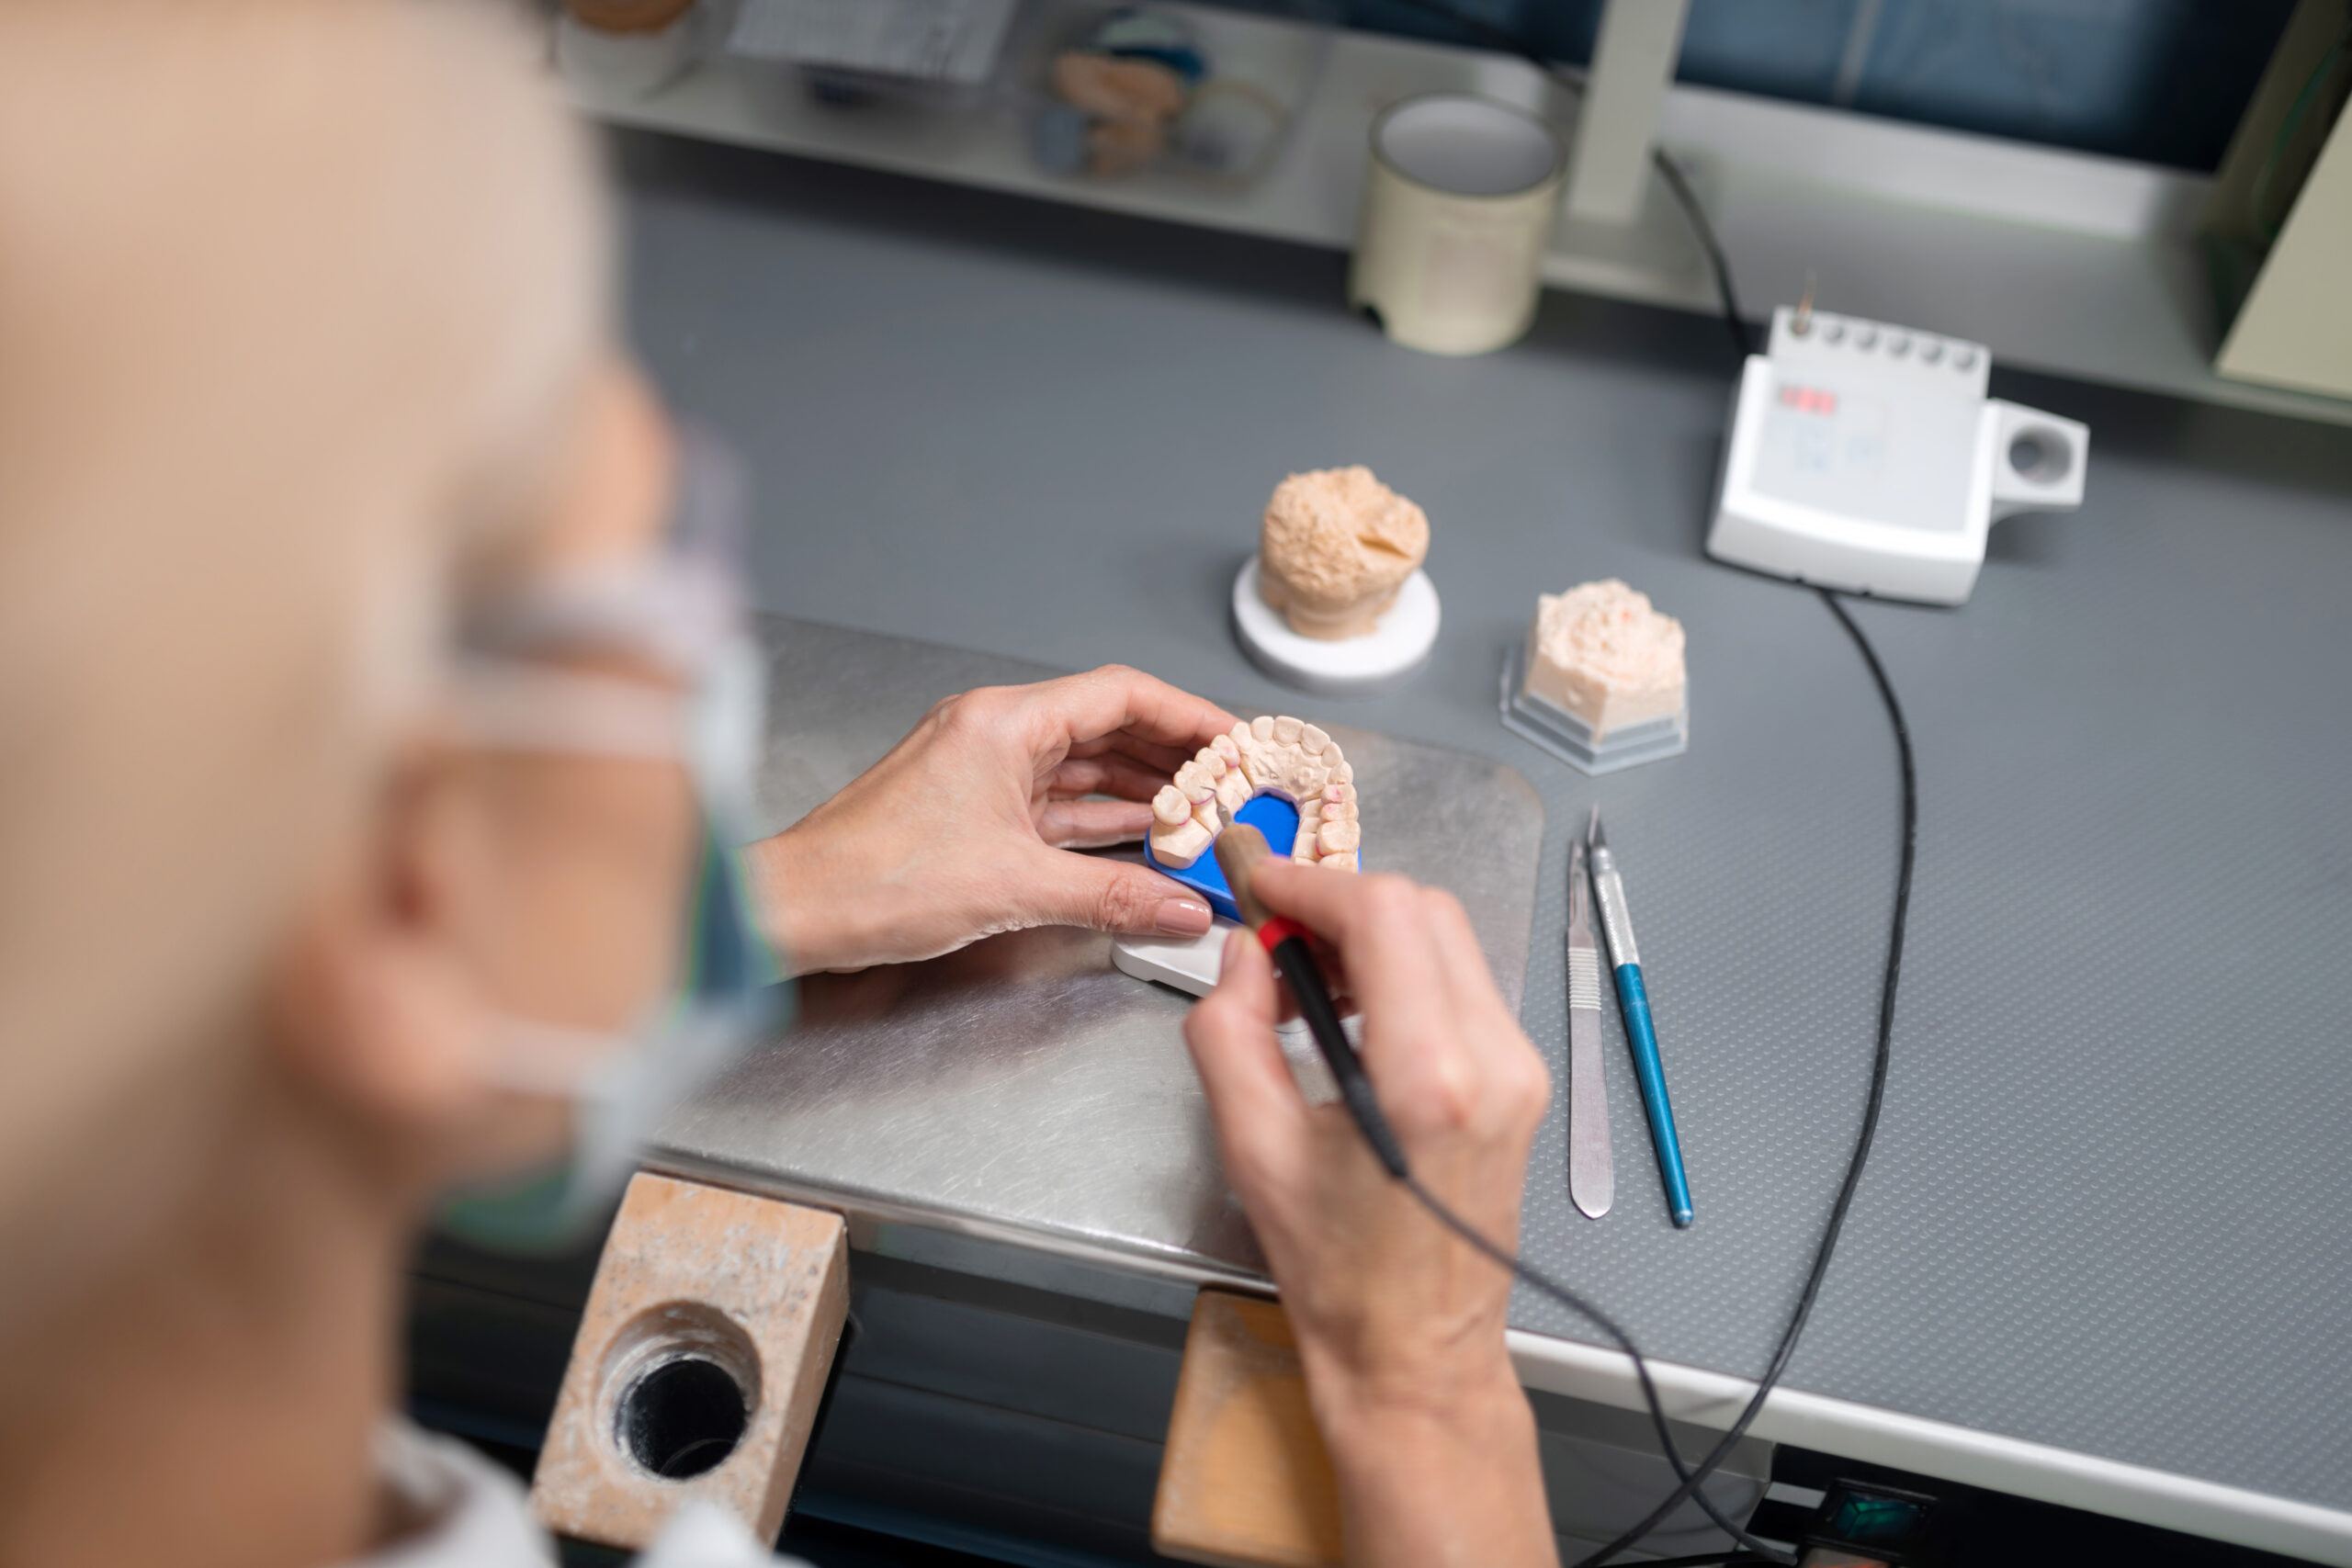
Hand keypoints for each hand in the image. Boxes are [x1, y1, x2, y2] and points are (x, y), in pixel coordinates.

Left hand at [747, 666, 1236, 973]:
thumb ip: (1113, 897)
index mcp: (1002, 722)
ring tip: (1202, 814)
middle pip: (1107, 726)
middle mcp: (992, 733)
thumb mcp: (1015, 889)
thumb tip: (1183, 906)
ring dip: (1142, 791)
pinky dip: (1101, 820)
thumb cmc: (873, 880)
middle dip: (1174, 755)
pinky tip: (1143, 839)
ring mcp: (980, 770)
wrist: (797, 910)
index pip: (1121, 695)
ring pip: (1082, 767)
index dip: (1189, 715)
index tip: (1237, 739)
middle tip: (1232, 780)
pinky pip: (1055, 803)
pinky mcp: (971, 810)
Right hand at [1185, 866, 1555, 1567]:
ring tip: (1312, 983)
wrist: (1416, 1352)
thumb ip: (1230, 1031)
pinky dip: (1407, 971)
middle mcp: (1492, 1061)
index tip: (1262, 892)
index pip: (1383, 915)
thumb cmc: (1337, 1272)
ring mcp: (1519, 1069)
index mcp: (1427, 1076)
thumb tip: (1246, 953)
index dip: (1312, 886)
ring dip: (1376, 935)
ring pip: (1450, 939)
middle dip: (1344, 903)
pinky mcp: (1523, 1080)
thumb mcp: (1253, 1147)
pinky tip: (1357, 1014)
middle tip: (1280, 937)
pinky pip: (1466, 983)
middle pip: (1425, 910)